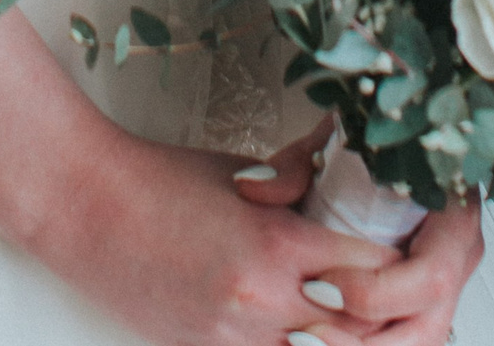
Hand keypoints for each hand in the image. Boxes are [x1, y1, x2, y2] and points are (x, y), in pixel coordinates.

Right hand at [27, 122, 392, 345]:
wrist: (89, 208)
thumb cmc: (160, 179)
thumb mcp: (241, 171)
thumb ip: (297, 180)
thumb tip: (338, 165)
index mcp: (276, 245)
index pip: (368, 270)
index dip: (393, 264)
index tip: (405, 252)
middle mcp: (262, 301)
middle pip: (353, 332)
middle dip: (375, 314)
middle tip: (390, 296)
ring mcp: (234, 338)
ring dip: (335, 340)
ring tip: (341, 317)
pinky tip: (296, 333)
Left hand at [234, 130, 485, 345]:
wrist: (400, 151)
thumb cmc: (379, 145)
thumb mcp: (339, 142)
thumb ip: (296, 166)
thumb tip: (252, 188)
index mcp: (453, 216)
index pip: (430, 275)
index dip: (374, 292)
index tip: (316, 285)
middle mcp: (457, 260)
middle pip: (426, 329)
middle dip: (361, 342)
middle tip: (300, 335)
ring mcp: (445, 292)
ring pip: (416, 345)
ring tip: (299, 343)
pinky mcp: (422, 309)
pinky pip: (402, 342)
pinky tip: (316, 343)